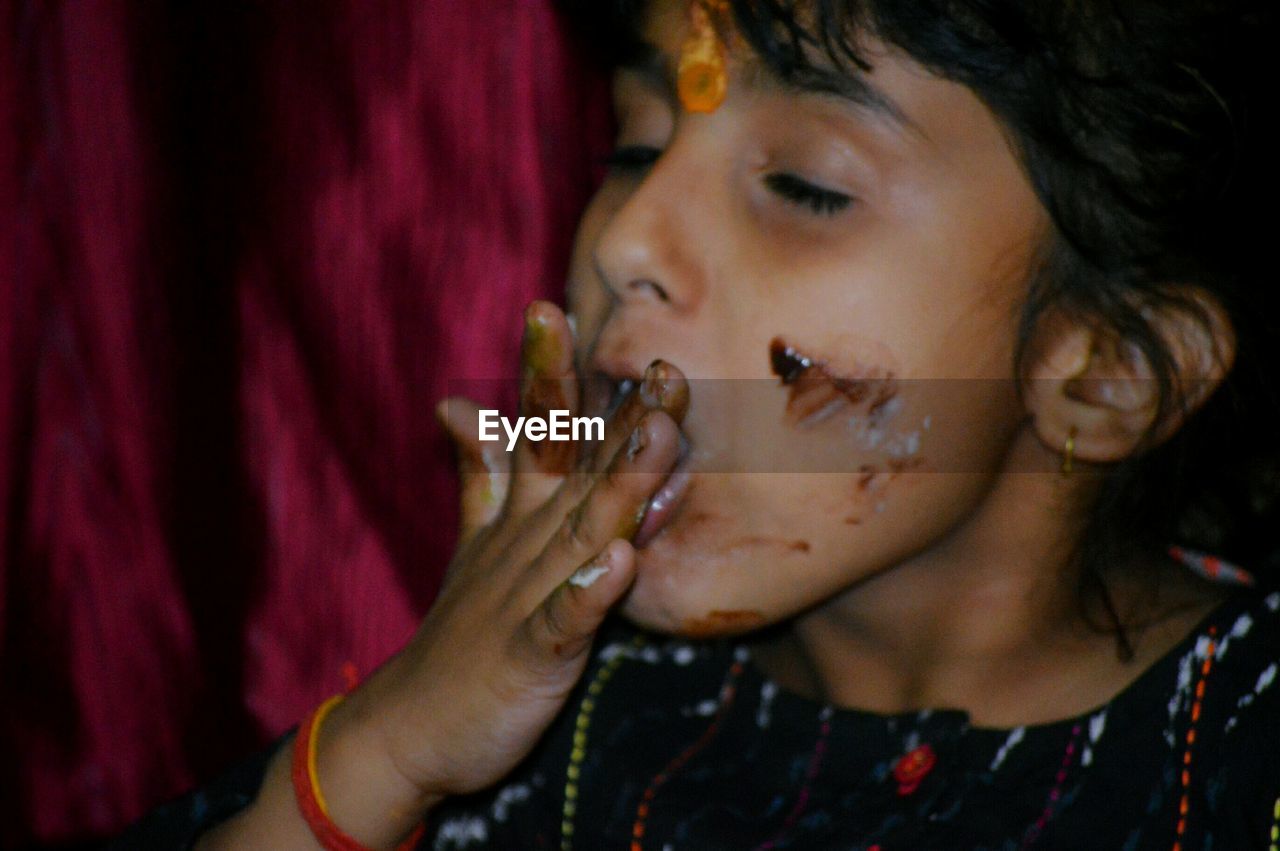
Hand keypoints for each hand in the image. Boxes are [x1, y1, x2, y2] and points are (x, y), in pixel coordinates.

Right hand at [333, 301, 688, 820]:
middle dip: (618, 417)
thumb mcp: (472, 543)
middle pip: (576, 470)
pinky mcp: (532, 654)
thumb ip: (480, 471)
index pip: (535, 434)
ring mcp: (527, 596)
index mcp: (518, 518)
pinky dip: (589, 592)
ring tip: (657, 436)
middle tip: (662, 365)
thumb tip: (455, 400)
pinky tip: (619, 563)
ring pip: (581, 532)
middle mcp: (525, 544)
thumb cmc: (459, 634)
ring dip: (620, 485)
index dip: (545, 373)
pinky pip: (565, 621)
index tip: (552, 307)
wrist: (412, 728)